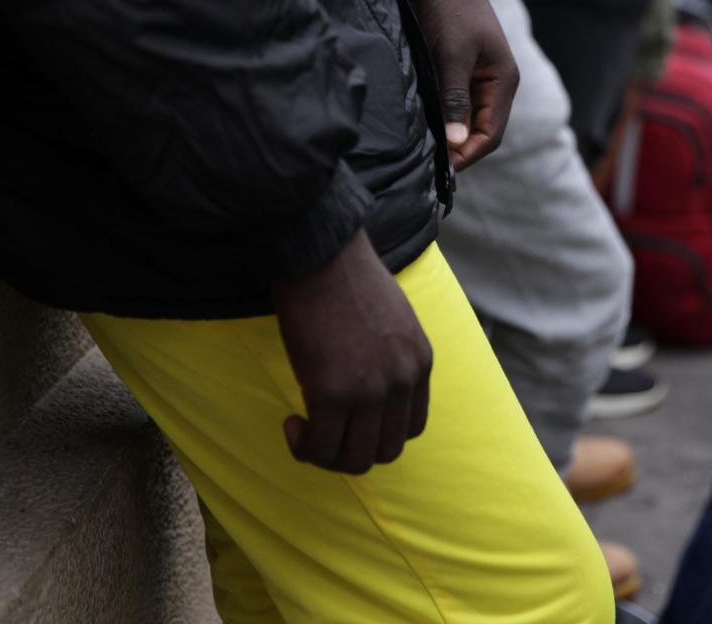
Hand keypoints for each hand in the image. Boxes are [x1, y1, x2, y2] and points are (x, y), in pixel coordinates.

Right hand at [273, 230, 432, 473]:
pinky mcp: (332, 393)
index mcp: (420, 362)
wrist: (321, 252)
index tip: (349, 417)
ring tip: (305, 429)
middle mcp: (402, 382)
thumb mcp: (392, 318)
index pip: (411, 426)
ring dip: (327, 455)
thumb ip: (391, 354)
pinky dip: (304, 447)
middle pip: (386, 450)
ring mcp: (370, 391)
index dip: (376, 432)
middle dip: (351, 449)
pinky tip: (292, 425)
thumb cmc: (346, 276)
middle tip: (322, 429)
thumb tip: (367, 380)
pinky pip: (321, 447)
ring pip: (356, 460)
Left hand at [413, 0, 517, 169]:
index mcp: (503, 82)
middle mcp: (495, 85)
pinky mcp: (460, 71)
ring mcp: (478, 78)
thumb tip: (455, 143)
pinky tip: (423, 126)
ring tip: (423, 150)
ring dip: (449, 135)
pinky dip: (442, 118)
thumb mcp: (451, 54)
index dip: (467, 155)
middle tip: (427, 165)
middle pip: (481, 132)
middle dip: (458, 150)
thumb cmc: (450, 10)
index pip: (490, 134)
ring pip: (466, 120)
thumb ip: (454, 99)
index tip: (441, 169)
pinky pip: (455, 104)